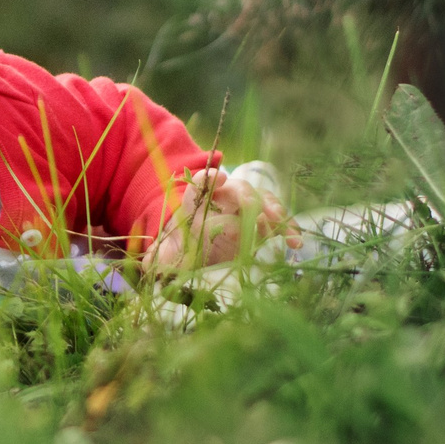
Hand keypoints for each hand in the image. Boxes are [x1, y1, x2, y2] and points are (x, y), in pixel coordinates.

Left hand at [142, 167, 298, 274]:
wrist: (198, 249)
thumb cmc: (181, 248)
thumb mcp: (167, 253)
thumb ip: (159, 257)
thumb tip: (148, 265)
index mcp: (198, 202)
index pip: (202, 183)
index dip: (209, 179)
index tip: (218, 177)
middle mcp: (223, 200)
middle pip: (237, 188)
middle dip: (245, 195)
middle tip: (252, 207)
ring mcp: (245, 209)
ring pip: (261, 200)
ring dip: (272, 210)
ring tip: (280, 225)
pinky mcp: (262, 224)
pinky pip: (277, 221)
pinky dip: (288, 228)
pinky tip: (295, 242)